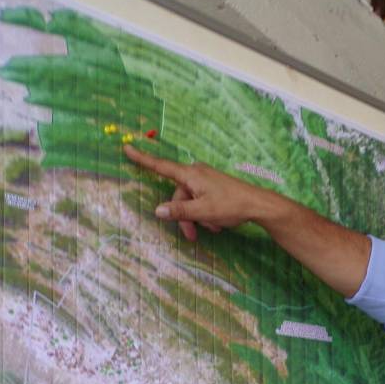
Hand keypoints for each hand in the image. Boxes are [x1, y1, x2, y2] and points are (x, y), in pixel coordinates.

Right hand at [123, 145, 263, 240]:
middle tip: (192, 236)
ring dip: (197, 218)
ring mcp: (206, 179)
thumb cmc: (230, 205)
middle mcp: (196, 173)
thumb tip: (157, 210)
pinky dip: (206, 213)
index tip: (126, 147)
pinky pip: (202, 200)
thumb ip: (179, 212)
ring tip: (212, 229)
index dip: (142, 159)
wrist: (258, 205)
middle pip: (178, 196)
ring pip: (191, 201)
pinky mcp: (215, 186)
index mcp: (190, 175)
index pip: (161, 166)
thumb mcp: (202, 212)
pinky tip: (217, 224)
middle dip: (184, 216)